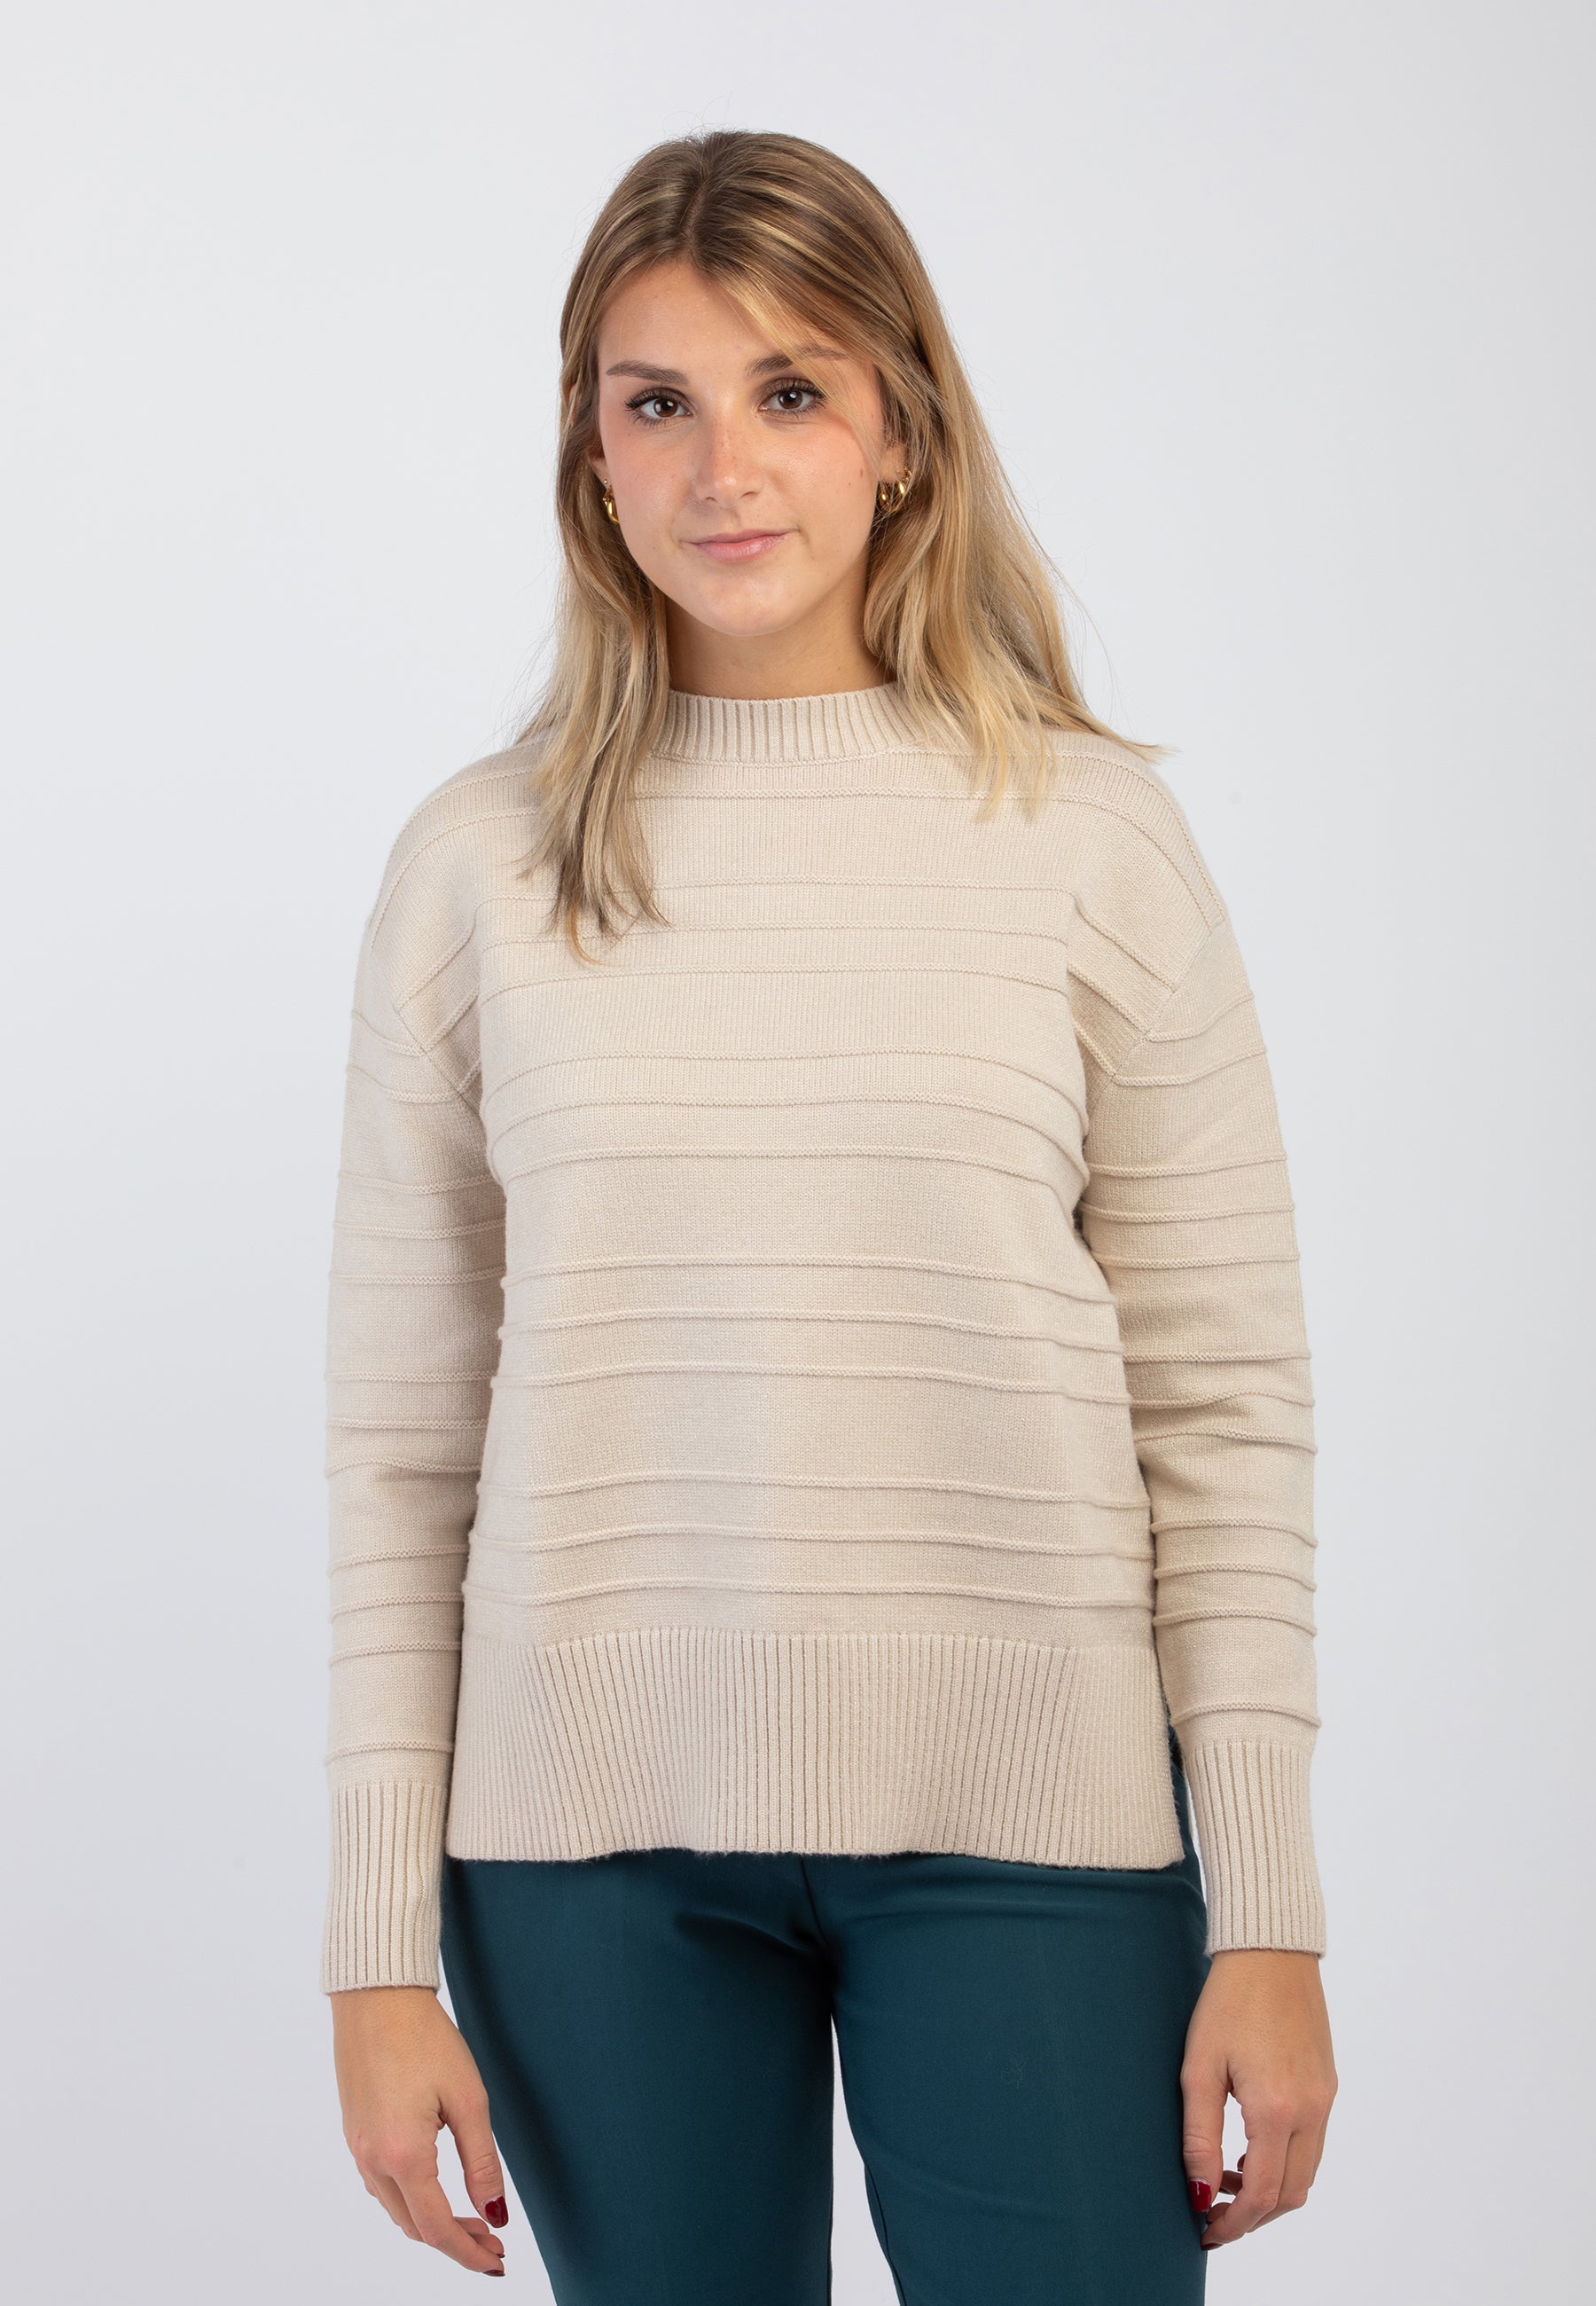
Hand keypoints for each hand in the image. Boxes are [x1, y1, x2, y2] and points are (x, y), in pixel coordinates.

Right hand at [331, 1984, 509, 2276]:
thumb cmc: (424, 2037)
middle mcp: (373, 2161)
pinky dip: (411, 2200)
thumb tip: (495, 2215)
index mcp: (403, 2156)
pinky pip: (382, 2185)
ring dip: (432, 2223)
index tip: (496, 2261)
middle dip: (454, 2241)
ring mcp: (358, 2148)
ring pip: (396, 2209)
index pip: (438, 2229)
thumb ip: (481, 2162)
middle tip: (491, 2244)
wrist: (377, 1996)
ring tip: (471, 2219)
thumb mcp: (467, 2098)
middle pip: (414, 2227)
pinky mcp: (355, 2132)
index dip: (469, 2252)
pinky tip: (435, 2189)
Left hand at [1180, 1949, 1336, 2249]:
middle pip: (1291, 2194)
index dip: (1235, 2223)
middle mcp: (1311, 2110)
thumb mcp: (1199, 2068)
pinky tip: (1250, 2148)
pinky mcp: (1328, 2085)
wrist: (1270, 1950)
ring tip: (1227, 2179)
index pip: (1264, 2194)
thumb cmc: (1227, 2001)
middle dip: (1254, 2215)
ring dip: (1271, 2190)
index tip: (1206, 2230)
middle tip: (1214, 2215)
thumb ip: (1200, 2137)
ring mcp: (1325, 2098)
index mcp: (1277, 2108)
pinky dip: (1284, 2160)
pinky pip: (1312, 2143)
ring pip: (1306, 2172)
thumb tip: (1200, 2194)